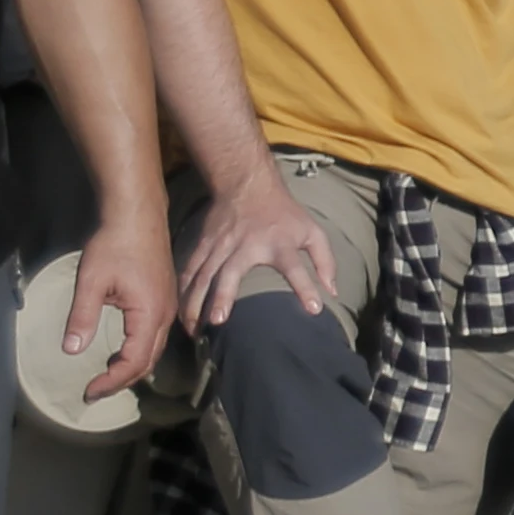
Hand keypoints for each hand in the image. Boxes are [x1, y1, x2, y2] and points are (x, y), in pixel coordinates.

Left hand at [66, 214, 177, 400]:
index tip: (88, 390)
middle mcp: (165, 315)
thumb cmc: (113, 245)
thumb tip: (71, 350)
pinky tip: (121, 350)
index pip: (133, 362)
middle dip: (122, 380)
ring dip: (131, 367)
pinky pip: (156, 335)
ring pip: (154, 349)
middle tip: (94, 391)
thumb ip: (82, 317)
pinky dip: (139, 351)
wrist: (136, 214)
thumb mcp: (91, 281)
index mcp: (149, 315)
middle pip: (148, 361)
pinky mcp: (165, 298)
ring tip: (105, 375)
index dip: (111, 381)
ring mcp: (168, 306)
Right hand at [179, 160, 339, 336]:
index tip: (314, 309)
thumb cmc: (285, 214)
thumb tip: (332, 293)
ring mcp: (221, 245)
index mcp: (280, 243)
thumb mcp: (312, 232)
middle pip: (231, 271)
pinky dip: (183, 291)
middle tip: (216, 321)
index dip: (304, 287)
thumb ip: (325, 262)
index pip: (295, 267)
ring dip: (195, 302)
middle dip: (222, 295)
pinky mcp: (204, 245)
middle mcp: (246, 245)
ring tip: (193, 329)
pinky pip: (190, 270)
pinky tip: (181, 312)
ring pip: (203, 275)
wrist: (248, 185)